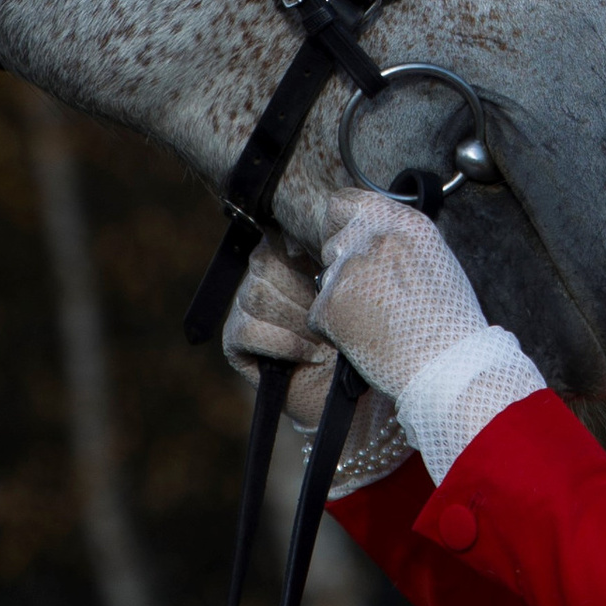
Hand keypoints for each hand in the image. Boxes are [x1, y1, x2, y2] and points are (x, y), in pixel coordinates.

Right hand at [221, 233, 410, 482]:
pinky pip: (248, 327)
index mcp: (298, 253)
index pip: (285, 230)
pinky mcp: (236, 341)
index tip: (330, 263)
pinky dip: (285, 344)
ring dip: (299, 322)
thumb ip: (353, 247)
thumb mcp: (369, 285)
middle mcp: (269, 274)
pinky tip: (308, 355)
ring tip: (325, 341)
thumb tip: (344, 209)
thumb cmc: (369, 337)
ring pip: (258, 292)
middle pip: (268, 259)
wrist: (360, 397)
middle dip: (308, 292)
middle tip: (333, 317)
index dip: (305, 245)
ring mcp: (249, 306)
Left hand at [310, 190, 494, 399]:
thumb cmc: (450, 323)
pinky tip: (366, 338)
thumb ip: (398, 243)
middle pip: (333, 242)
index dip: (340, 223)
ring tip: (378, 321)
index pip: (345, 202)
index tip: (344, 238)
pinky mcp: (330, 304)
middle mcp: (374, 238)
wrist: (448, 366)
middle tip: (374, 296)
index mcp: (404, 223)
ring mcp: (349, 270)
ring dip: (342, 299)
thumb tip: (371, 241)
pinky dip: (334, 329)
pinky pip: (318, 314)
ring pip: (326, 279)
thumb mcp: (434, 261)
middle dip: (345, 268)